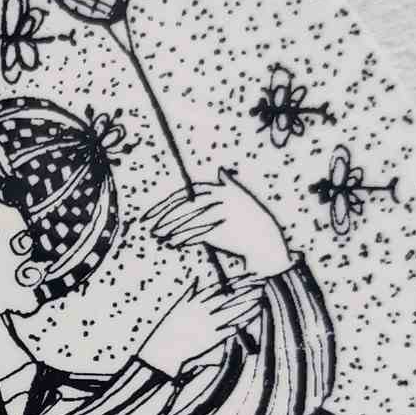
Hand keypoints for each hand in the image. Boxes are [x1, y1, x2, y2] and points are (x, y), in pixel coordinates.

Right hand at [139, 277, 263, 377]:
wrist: (163, 351)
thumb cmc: (169, 328)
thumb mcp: (178, 306)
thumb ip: (189, 292)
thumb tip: (196, 279)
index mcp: (195, 301)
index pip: (220, 288)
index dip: (237, 281)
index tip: (250, 276)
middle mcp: (203, 311)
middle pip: (229, 298)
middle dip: (247, 290)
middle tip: (262, 283)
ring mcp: (208, 324)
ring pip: (232, 312)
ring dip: (248, 305)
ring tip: (261, 298)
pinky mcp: (211, 338)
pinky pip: (230, 328)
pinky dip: (241, 323)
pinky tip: (252, 317)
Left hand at [146, 170, 291, 277]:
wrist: (266, 239)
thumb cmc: (250, 218)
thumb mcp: (241, 196)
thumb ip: (229, 184)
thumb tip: (221, 170)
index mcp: (220, 189)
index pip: (185, 195)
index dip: (165, 205)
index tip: (149, 216)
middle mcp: (220, 198)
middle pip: (184, 207)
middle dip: (165, 218)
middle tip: (150, 228)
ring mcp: (221, 213)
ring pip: (189, 221)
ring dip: (171, 229)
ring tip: (159, 237)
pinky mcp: (223, 228)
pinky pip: (198, 233)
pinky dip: (185, 238)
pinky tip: (174, 243)